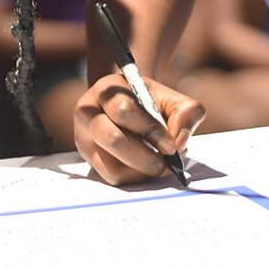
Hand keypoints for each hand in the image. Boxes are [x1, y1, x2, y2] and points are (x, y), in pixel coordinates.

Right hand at [73, 72, 205, 184]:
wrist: (126, 107)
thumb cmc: (148, 103)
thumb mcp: (170, 99)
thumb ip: (185, 113)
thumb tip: (180, 141)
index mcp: (107, 90)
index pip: (125, 111)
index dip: (151, 131)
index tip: (172, 146)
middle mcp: (88, 112)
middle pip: (113, 140)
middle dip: (147, 157)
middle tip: (167, 163)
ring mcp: (83, 138)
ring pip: (112, 165)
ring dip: (142, 171)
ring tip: (159, 165)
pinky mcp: (88, 159)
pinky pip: (112, 178)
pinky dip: (135, 177)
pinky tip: (146, 168)